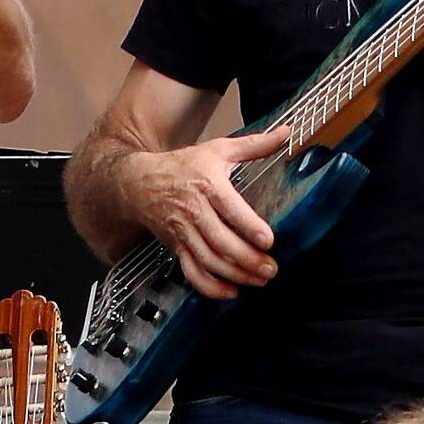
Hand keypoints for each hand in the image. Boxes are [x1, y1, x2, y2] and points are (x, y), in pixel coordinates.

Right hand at [123, 134, 288, 295]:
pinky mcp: (176, 247)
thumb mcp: (217, 149)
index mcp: (207, 185)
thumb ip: (254, 144)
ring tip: (259, 281)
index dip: (249, 227)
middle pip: (221, 241)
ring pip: (208, 260)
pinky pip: (191, 273)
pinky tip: (231, 291)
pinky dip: (210, 287)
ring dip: (235, 275)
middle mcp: (193, 210)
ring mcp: (183, 231)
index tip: (268, 241)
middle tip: (271, 269)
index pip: (229, 209)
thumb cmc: (182, 166)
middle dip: (248, 259)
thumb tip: (285, 132)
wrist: (138, 182)